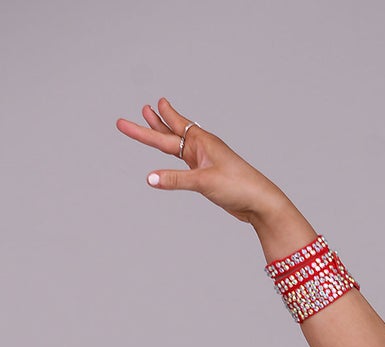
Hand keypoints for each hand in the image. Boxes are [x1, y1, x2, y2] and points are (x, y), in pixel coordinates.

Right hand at [114, 96, 284, 224]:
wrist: (259, 202)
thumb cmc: (238, 186)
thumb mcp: (203, 181)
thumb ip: (175, 180)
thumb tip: (150, 179)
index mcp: (201, 141)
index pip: (171, 128)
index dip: (156, 120)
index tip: (147, 106)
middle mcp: (201, 147)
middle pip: (168, 135)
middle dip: (148, 128)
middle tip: (125, 122)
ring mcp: (203, 161)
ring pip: (176, 146)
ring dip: (161, 135)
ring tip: (149, 120)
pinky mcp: (206, 175)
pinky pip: (183, 163)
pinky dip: (173, 158)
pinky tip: (169, 154)